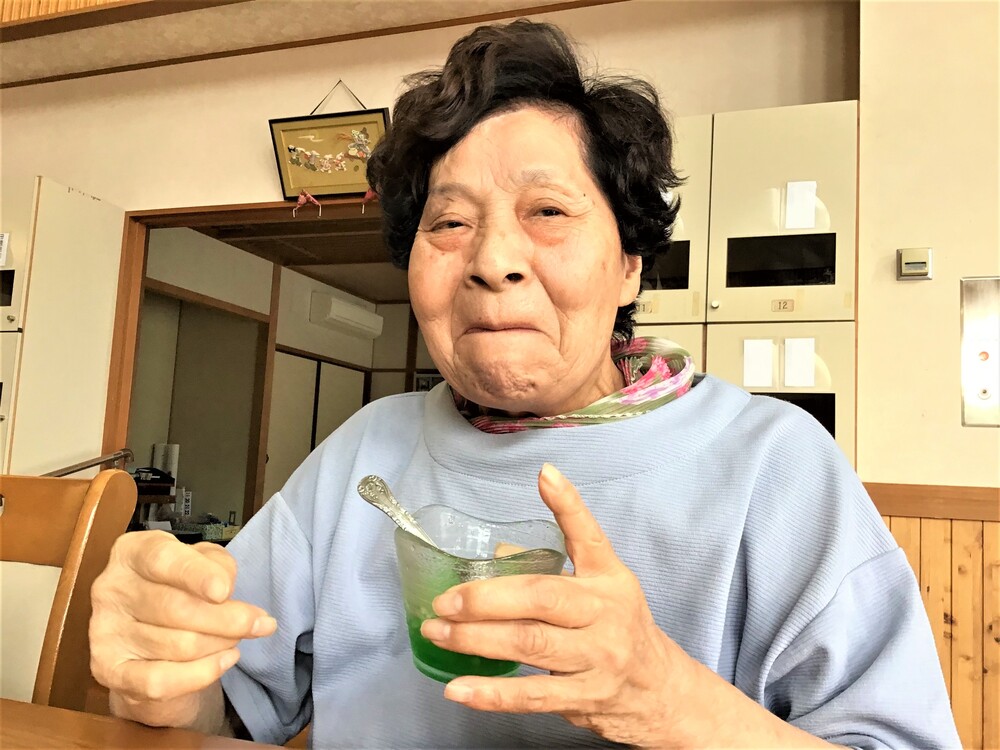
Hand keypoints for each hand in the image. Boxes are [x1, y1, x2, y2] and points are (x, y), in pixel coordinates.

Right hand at [89, 531, 275, 730]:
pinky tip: (225, 660)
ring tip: (237, 639)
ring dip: (221, 644)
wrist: (151, 637)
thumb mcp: (204, 563)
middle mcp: (110, 589)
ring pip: (178, 645)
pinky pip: (161, 681)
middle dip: (228, 619)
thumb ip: (217, 565)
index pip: (162, 559)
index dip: (195, 575)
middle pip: (176, 608)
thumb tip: (223, 590)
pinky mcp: (108, 671)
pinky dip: (202, 673)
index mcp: (131, 552)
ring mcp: (104, 632)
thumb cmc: (181, 588)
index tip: (224, 591)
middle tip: (260, 623)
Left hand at [419, 463, 680, 746]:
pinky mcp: (584, 697)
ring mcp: (597, 658)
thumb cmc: (620, 627)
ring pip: (529, 644)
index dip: (568, 505)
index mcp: (609, 579)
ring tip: (438, 634)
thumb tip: (506, 540)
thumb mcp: (604, 584)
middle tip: (444, 601)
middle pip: (541, 598)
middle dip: (485, 598)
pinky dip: (491, 694)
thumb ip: (560, 559)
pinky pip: (531, 696)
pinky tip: (458, 688)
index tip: (544, 476)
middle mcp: (605, 614)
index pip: (589, 537)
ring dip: (475, 640)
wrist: (659, 690)